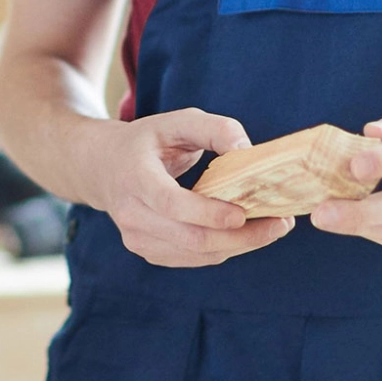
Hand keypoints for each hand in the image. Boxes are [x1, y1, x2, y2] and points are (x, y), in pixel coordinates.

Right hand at [82, 107, 293, 266]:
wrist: (101, 166)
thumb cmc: (147, 141)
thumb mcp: (176, 121)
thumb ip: (213, 128)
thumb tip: (247, 150)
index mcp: (134, 177)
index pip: (172, 204)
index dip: (209, 213)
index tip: (244, 212)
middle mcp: (131, 213)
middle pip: (191, 238)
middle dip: (241, 236)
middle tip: (280, 223)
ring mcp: (137, 238)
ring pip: (197, 254)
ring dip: (239, 246)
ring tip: (273, 228)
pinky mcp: (148, 252)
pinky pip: (194, 259)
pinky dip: (224, 249)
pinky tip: (245, 234)